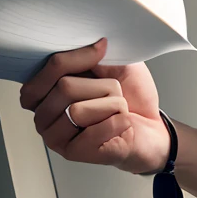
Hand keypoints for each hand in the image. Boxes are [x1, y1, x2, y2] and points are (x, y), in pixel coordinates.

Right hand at [19, 38, 170, 175]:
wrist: (152, 127)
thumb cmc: (131, 97)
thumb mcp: (116, 64)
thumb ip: (96, 54)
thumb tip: (95, 44)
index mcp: (46, 91)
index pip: (48, 69)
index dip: (76, 58)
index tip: (102, 50)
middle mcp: (44, 115)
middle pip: (64, 87)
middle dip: (103, 86)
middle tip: (115, 94)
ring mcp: (55, 137)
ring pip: (79, 110)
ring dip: (113, 105)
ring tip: (116, 112)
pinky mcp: (74, 153)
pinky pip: (97, 129)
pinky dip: (119, 122)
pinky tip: (120, 126)